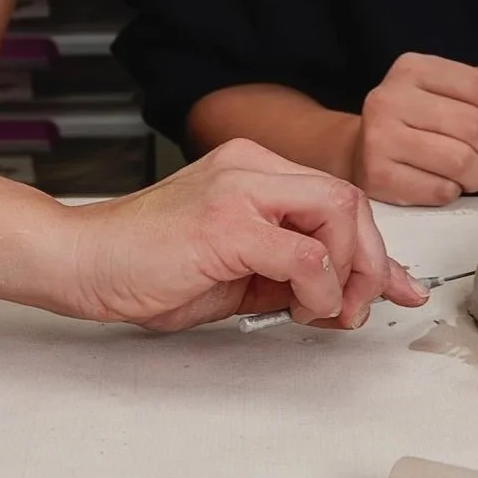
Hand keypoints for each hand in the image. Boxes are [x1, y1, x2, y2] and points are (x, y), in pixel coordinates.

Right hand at [58, 138, 430, 331]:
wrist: (83, 261)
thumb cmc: (146, 266)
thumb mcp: (236, 269)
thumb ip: (291, 271)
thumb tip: (351, 293)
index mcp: (251, 169)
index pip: (337, 196)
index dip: (374, 247)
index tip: (394, 285)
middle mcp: (249, 167)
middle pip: (349, 199)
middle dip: (370, 261)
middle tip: (357, 307)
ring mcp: (238, 188)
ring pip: (338, 213)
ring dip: (349, 274)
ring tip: (323, 310)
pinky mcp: (227, 223)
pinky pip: (306, 253)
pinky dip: (320, 288)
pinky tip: (300, 307)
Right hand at [352, 54, 477, 206]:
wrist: (360, 150)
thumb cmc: (416, 120)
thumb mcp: (449, 91)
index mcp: (414, 68)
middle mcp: (390, 96)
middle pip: (476, 127)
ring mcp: (379, 136)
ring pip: (462, 162)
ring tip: (468, 173)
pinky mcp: (377, 174)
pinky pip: (441, 190)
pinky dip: (452, 192)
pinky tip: (440, 182)